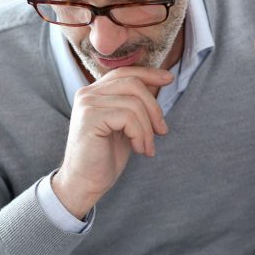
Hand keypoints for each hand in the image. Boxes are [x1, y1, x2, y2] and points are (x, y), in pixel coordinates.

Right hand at [53, 67, 173, 217]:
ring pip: (134, 103)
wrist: (85, 183)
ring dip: (148, 129)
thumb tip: (159, 82)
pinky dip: (140, 135)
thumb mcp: (125, 126)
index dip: (149, 73)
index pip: (125, 72)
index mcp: (95, 92)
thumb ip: (135, 104)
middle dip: (154, 108)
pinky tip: (139, 150)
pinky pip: (128, 117)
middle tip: (162, 131)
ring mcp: (87, 104)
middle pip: (133, 84)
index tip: (169, 78)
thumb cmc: (105, 157)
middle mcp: (87, 93)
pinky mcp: (90, 117)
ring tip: (147, 148)